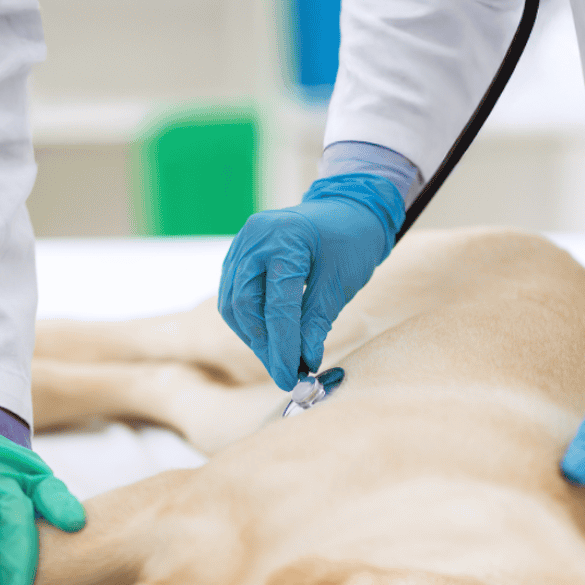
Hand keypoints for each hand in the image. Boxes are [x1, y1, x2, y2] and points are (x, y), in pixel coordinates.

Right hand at [217, 174, 403, 390]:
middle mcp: (254, 239)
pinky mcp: (238, 257)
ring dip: (254, 338)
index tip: (290, 377)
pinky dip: (250, 323)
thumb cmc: (350, 240)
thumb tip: (303, 362)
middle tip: (284, 374)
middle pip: (244, 306)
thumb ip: (316, 322)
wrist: (346, 208)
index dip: (282, 346)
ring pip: (234, 306)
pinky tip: (269, 339)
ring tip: (279, 359)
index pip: (276, 305)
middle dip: (264, 346)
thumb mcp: (340, 282)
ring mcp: (242, 246)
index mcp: (284, 239)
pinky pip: (234, 297)